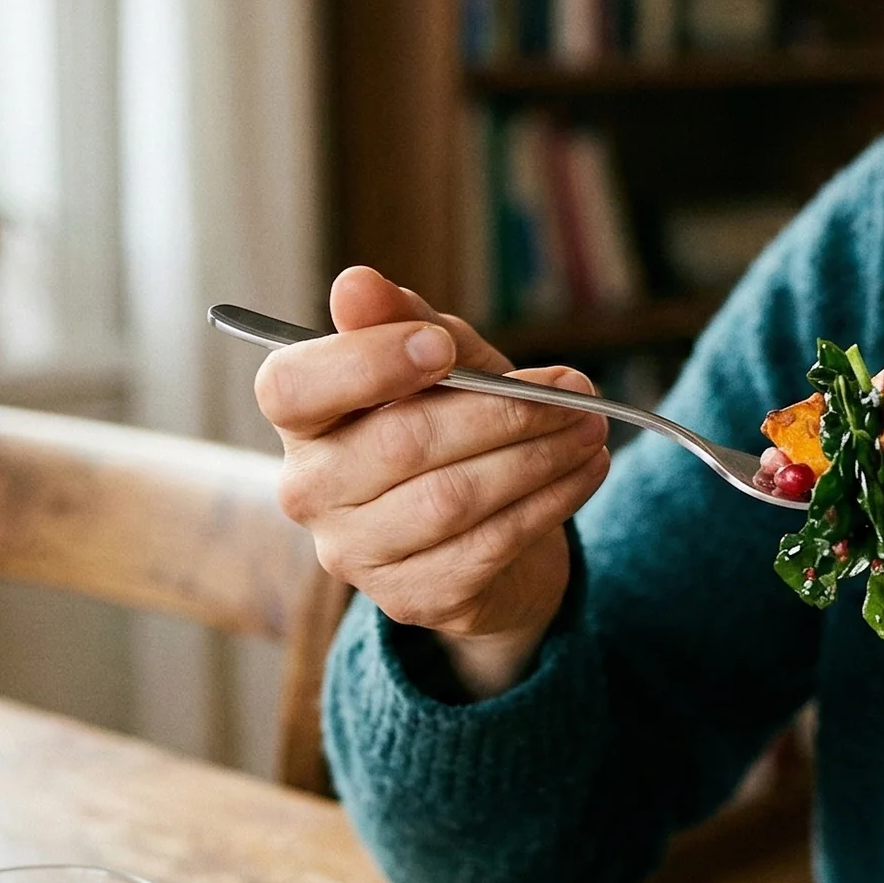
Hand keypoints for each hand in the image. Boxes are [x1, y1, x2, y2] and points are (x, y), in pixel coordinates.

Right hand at [255, 267, 609, 698]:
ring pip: (452, 499)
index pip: (292, 388)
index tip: (440, 344)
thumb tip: (356, 284)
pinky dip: (550, 501)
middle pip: (400, 443)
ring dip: (538, 456)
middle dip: (503, 411)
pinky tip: (586, 470)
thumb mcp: (442, 365)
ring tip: (591, 426)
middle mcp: (310, 490)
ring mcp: (356, 553)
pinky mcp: (412, 598)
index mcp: (302, 418)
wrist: (487, 533)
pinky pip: (489, 546)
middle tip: (575, 389)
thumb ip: (408, 323)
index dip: (365, 363)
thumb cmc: (453, 425)